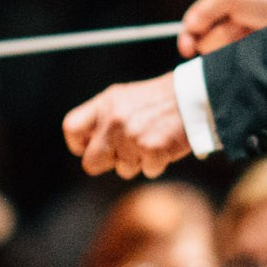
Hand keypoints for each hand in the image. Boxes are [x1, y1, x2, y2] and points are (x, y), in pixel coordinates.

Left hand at [63, 74, 192, 178]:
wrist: (195, 95)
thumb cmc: (161, 101)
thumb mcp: (126, 98)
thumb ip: (105, 118)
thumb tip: (87, 147)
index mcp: (105, 104)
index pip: (71, 128)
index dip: (79, 144)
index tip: (90, 148)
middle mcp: (113, 120)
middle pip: (91, 162)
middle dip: (108, 162)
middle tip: (126, 153)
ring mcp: (131, 135)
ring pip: (123, 170)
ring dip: (138, 162)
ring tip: (153, 140)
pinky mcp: (151, 148)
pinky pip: (148, 171)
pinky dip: (159, 164)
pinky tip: (166, 145)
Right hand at [179, 0, 266, 56]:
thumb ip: (207, 8)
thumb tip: (189, 26)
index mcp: (222, 4)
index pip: (193, 24)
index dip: (187, 37)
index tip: (187, 50)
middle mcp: (229, 22)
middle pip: (204, 41)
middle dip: (216, 39)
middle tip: (237, 31)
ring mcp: (240, 40)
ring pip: (218, 53)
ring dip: (229, 47)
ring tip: (251, 38)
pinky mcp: (250, 55)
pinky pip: (231, 62)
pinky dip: (237, 58)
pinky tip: (253, 50)